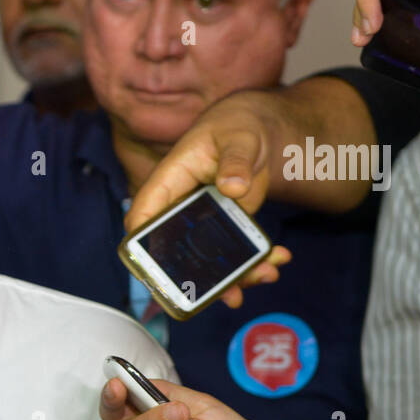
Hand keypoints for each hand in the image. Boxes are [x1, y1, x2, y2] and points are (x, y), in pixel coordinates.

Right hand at [122, 92, 291, 307]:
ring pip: (205, 260)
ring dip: (235, 276)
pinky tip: (276, 259)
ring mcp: (202, 222)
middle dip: (198, 278)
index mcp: (167, 182)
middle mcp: (179, 208)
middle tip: (226, 293)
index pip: (142, 216)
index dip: (142, 246)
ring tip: (265, 275)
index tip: (159, 272)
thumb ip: (235, 160)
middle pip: (174, 251)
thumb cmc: (236, 127)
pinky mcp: (225, 228)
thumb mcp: (238, 138)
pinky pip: (232, 253)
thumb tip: (232, 186)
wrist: (257, 131)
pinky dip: (256, 262)